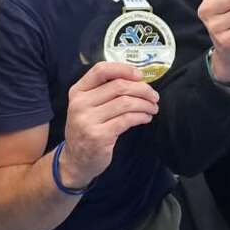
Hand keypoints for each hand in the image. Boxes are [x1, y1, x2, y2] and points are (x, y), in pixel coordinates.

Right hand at [61, 62, 159, 187]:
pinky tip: (146, 118)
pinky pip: (127, 120)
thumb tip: (137, 79)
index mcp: (78, 91)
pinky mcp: (99, 136)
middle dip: (143, 89)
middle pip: (119, 86)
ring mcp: (88, 121)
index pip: (100, 70)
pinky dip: (141, 116)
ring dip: (145, 104)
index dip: (124, 69)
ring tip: (152, 108)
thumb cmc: (87, 128)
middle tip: (154, 96)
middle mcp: (80, 104)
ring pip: (126, 103)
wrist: (75, 160)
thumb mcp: (87, 106)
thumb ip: (104, 91)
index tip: (140, 75)